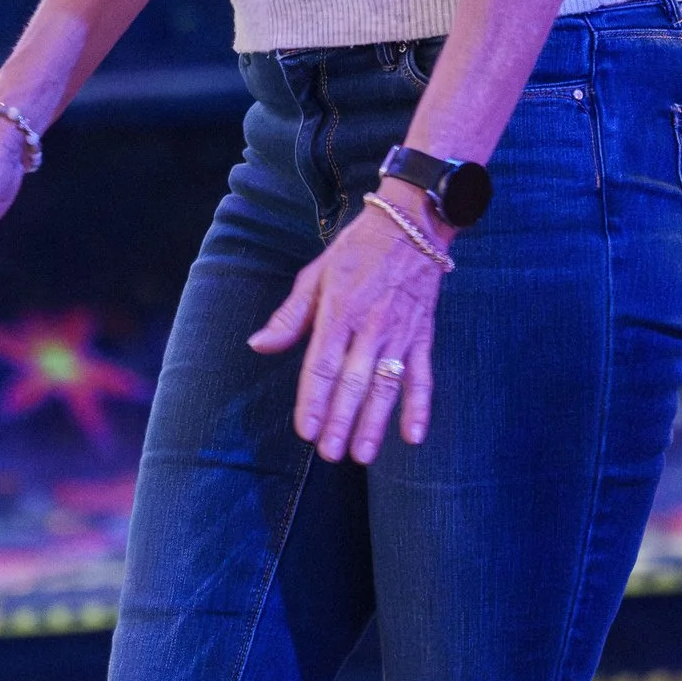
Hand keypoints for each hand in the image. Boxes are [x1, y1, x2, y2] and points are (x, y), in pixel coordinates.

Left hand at [249, 195, 447, 461]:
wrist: (410, 225)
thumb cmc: (356, 251)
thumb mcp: (316, 275)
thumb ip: (289, 316)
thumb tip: (258, 345)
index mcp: (338, 311)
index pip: (323, 365)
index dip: (314, 400)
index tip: (306, 430)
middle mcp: (369, 326)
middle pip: (354, 382)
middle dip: (341, 421)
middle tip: (330, 453)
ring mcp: (399, 333)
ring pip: (386, 386)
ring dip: (374, 423)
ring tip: (362, 455)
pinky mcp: (422, 336)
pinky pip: (422, 376)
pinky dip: (420, 407)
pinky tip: (413, 436)